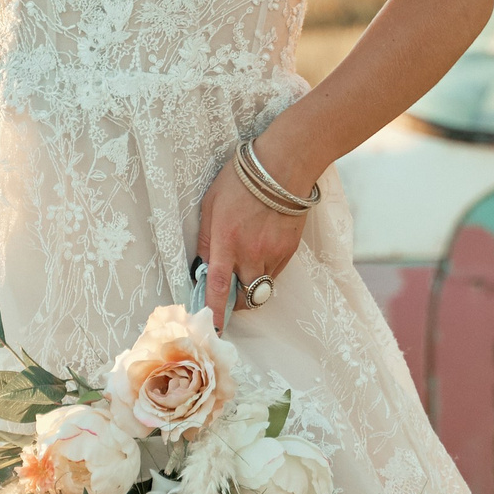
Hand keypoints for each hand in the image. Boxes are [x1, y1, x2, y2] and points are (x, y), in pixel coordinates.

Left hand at [195, 149, 310, 330]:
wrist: (283, 166)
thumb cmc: (241, 180)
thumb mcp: (211, 204)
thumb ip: (206, 237)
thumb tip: (203, 263)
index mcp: (227, 242)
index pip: (219, 286)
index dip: (215, 310)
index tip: (212, 327)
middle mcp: (251, 253)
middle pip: (245, 297)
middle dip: (236, 303)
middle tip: (230, 297)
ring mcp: (273, 253)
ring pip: (262, 287)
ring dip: (252, 287)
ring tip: (246, 270)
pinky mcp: (290, 249)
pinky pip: (275, 273)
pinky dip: (266, 272)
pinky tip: (262, 252)